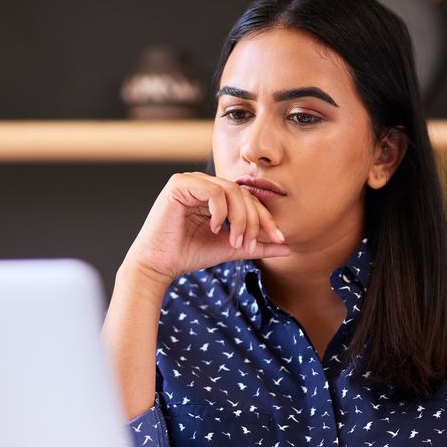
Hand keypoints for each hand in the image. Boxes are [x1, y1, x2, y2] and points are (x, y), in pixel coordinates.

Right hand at [123, 172, 290, 286]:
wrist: (159, 265)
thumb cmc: (189, 255)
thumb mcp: (230, 248)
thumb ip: (256, 245)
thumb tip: (287, 247)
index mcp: (215, 195)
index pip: (248, 199)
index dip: (266, 218)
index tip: (279, 239)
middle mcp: (204, 184)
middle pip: (243, 193)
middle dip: (253, 220)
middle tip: (250, 244)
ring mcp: (191, 181)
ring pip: (231, 190)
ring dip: (239, 218)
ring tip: (235, 241)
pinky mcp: (179, 184)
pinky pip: (212, 190)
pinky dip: (220, 210)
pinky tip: (216, 228)